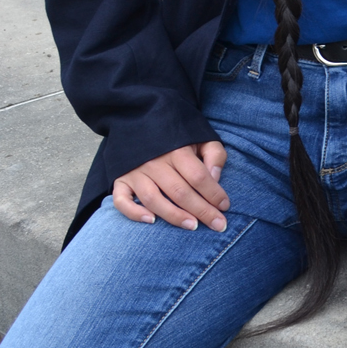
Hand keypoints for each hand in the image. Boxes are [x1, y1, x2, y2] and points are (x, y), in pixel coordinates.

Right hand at [112, 141, 229, 230]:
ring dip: (174, 216)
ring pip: (153, 200)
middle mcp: (155, 162)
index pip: (199, 177)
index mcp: (178, 150)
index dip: (214, 193)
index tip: (225, 206)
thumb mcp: (201, 137)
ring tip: (193, 226)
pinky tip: (151, 220)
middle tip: (218, 225)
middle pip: (180, 192)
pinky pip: (121, 201)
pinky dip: (134, 212)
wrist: (141, 121)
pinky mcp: (121, 180)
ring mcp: (135, 172)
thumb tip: (215, 178)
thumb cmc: (177, 137)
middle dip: (202, 211)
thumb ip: (213, 155)